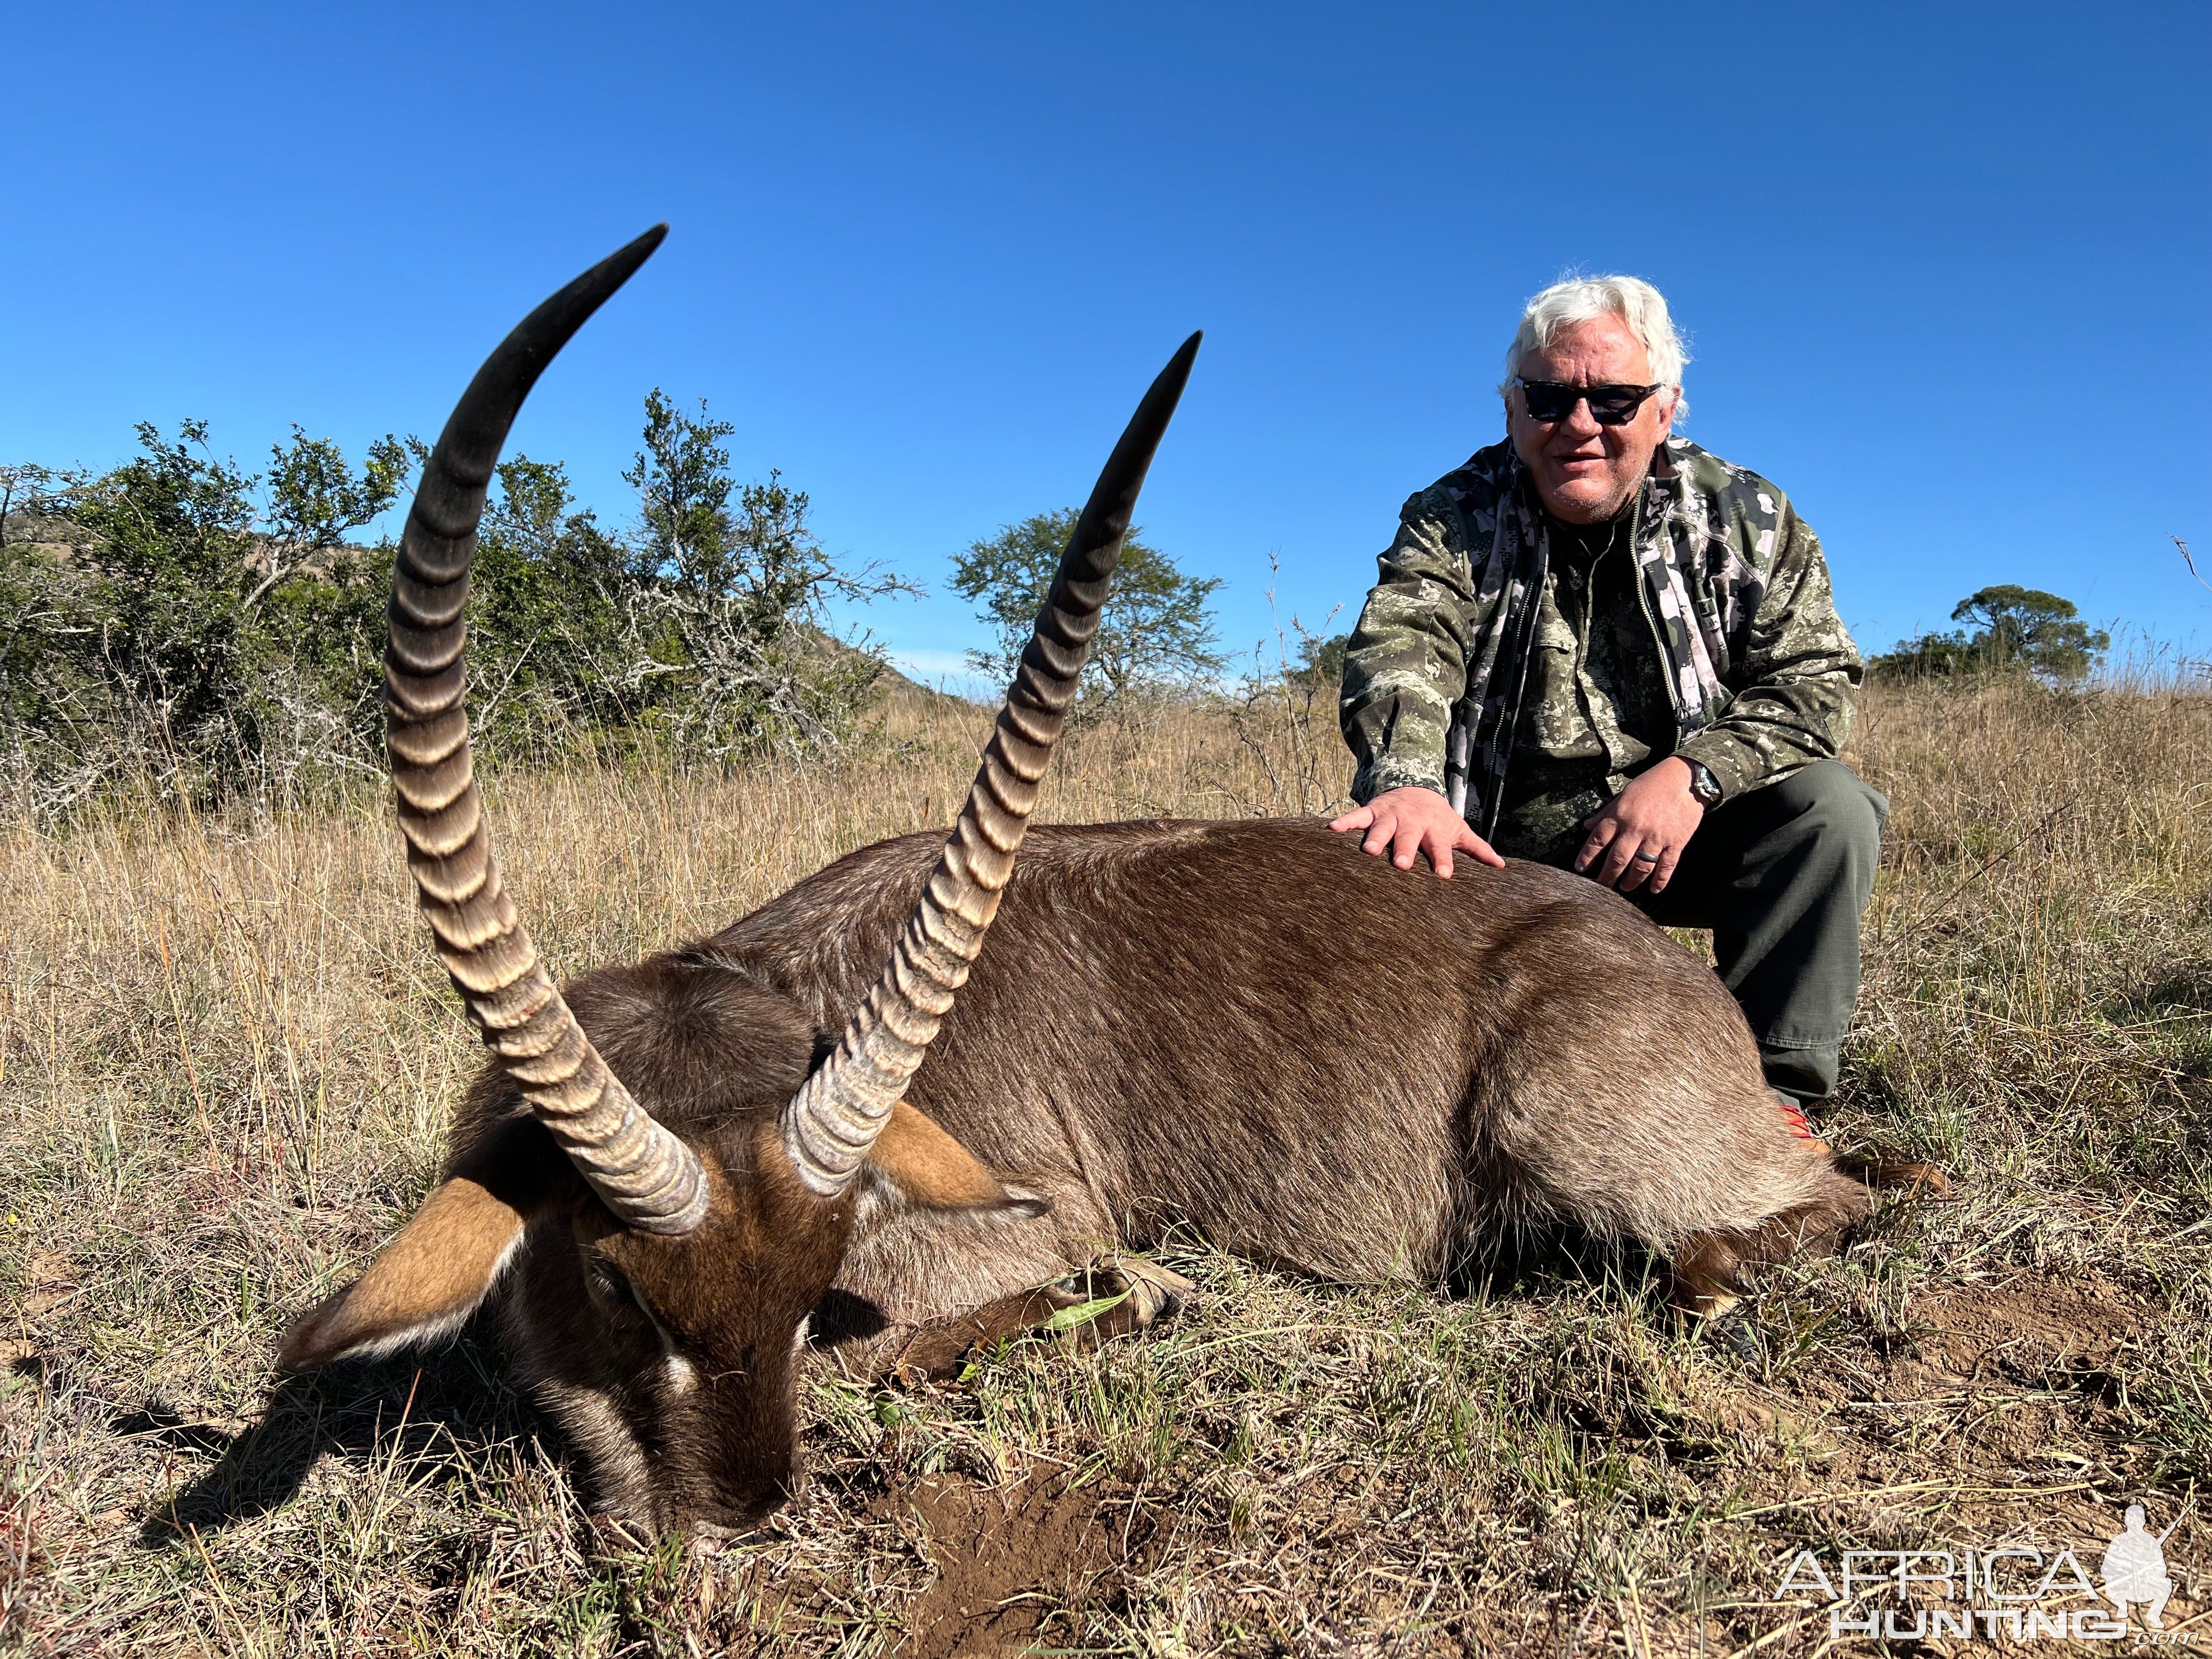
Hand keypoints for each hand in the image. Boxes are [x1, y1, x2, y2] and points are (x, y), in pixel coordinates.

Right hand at [1329, 787, 1504, 879]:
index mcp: (1434, 829)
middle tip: (1402, 865)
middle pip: (1409, 837)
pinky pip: (1357, 816)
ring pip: (1382, 827)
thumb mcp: (1459, 830)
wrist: (1417, 788)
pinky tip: (1332, 829)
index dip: (1442, 860)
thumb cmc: (1439, 819)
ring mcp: (1391, 815)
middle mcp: (1412, 822)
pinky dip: (1345, 822)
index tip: (1444, 876)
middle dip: (1405, 849)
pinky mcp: (1373, 810)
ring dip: (1376, 837)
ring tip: (1370, 851)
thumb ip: (1477, 849)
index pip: (1439, 847)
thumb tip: (1501, 866)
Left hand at [1577, 757, 1704, 893]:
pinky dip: (1660, 880)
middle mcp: (1636, 828)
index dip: (1587, 856)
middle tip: (1601, 887)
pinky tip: (1654, 889)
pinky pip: (1666, 867)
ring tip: (1625, 887)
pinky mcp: (1676, 843)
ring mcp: (1657, 837)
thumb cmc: (1653, 783)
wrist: (1686, 778)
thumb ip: (1606, 812)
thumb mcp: (1624, 794)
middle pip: (1617, 859)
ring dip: (1631, 881)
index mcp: (1621, 815)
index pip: (1598, 840)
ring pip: (1641, 867)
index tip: (1580, 868)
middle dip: (1607, 876)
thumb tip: (1588, 825)